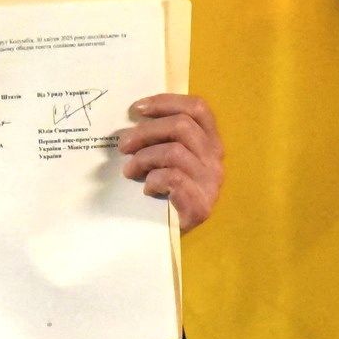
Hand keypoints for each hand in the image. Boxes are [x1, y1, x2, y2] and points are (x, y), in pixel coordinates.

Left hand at [118, 94, 223, 232]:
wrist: (175, 236)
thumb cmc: (169, 192)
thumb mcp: (168, 158)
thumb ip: (162, 138)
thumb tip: (132, 120)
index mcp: (210, 141)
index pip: (197, 108)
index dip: (166, 102)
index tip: (136, 109)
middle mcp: (216, 158)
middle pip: (182, 126)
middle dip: (146, 131)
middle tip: (123, 144)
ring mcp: (211, 182)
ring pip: (174, 151)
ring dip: (144, 157)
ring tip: (129, 170)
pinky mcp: (201, 204)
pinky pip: (173, 178)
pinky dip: (153, 180)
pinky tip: (147, 188)